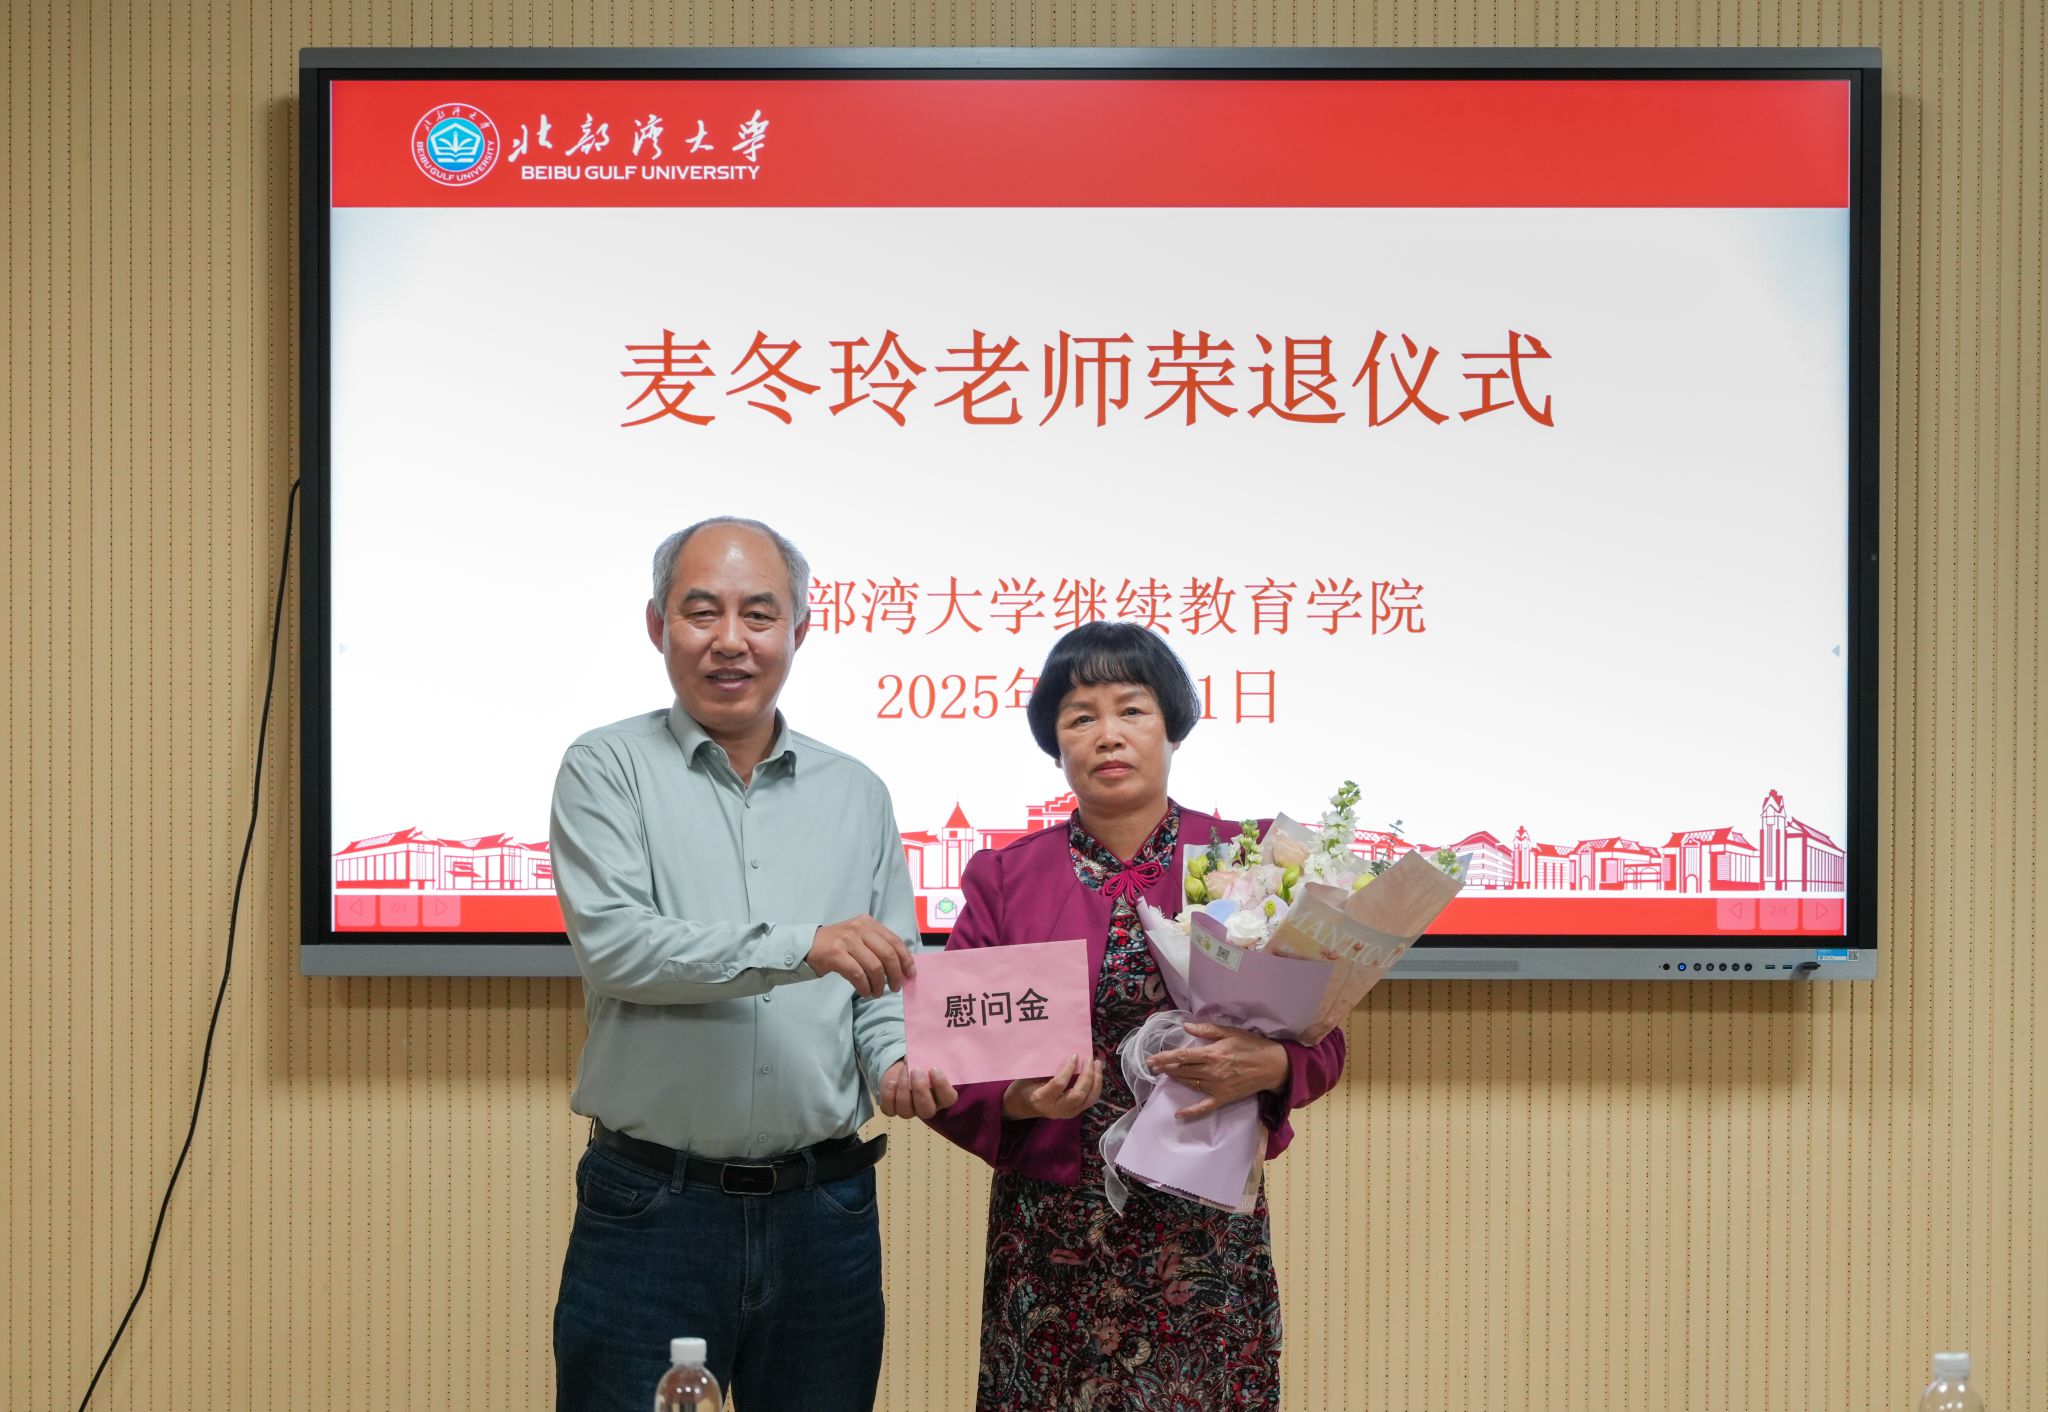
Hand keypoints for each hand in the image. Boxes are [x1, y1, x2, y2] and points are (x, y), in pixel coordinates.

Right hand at [807, 915, 916, 997]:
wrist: (808, 945)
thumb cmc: (839, 945)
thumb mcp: (860, 937)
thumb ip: (878, 946)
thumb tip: (901, 969)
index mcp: (869, 923)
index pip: (895, 941)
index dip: (906, 960)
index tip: (910, 975)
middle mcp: (859, 928)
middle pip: (887, 954)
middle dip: (895, 975)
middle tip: (895, 988)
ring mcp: (847, 940)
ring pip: (874, 966)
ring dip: (879, 984)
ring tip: (877, 993)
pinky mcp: (836, 954)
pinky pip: (858, 974)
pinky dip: (865, 986)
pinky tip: (865, 992)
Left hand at [877, 1061, 957, 1118]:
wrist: (905, 1068)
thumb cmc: (923, 1063)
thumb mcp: (931, 1058)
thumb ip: (934, 1057)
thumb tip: (930, 1049)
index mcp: (942, 1096)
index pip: (948, 1099)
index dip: (942, 1086)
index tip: (934, 1069)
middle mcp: (927, 1108)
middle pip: (926, 1110)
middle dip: (920, 1090)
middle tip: (916, 1070)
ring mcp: (909, 1111)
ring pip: (906, 1110)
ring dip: (904, 1088)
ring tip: (904, 1070)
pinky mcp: (893, 1109)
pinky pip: (889, 1109)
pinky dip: (889, 1095)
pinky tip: (892, 1082)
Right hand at [1001, 1052, 1104, 1119]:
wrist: (1024, 1105)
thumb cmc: (1026, 1085)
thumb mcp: (1031, 1075)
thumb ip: (1048, 1068)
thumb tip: (1067, 1053)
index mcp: (1042, 1098)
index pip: (1059, 1084)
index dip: (1068, 1069)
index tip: (1074, 1055)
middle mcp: (1056, 1109)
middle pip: (1078, 1094)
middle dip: (1087, 1076)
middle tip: (1089, 1059)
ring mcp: (1067, 1113)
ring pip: (1088, 1099)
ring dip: (1096, 1081)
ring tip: (1097, 1064)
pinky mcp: (1074, 1113)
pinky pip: (1090, 1101)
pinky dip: (1096, 1087)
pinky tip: (1097, 1074)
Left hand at [1145, 1021, 1289, 1118]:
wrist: (1273, 1065)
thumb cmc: (1252, 1045)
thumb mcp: (1230, 1032)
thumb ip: (1207, 1030)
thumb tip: (1185, 1026)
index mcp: (1212, 1054)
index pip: (1182, 1056)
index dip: (1165, 1057)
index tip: (1152, 1059)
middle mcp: (1211, 1071)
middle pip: (1183, 1070)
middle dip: (1166, 1068)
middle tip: (1152, 1066)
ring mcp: (1217, 1087)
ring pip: (1190, 1083)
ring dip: (1176, 1080)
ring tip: (1164, 1075)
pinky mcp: (1224, 1098)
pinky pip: (1204, 1107)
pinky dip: (1191, 1112)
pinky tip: (1178, 1114)